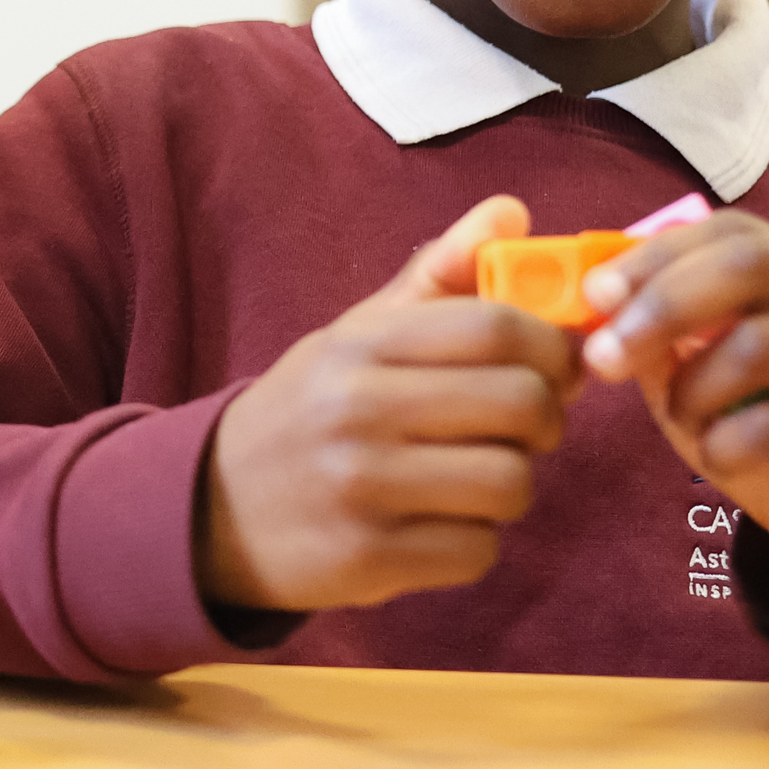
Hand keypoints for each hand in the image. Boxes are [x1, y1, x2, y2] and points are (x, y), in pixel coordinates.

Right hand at [195, 196, 580, 612]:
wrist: (215, 508)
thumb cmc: (310, 411)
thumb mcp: (357, 335)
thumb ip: (438, 275)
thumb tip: (512, 210)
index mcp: (359, 344)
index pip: (495, 326)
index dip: (550, 346)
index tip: (552, 366)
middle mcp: (356, 409)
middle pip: (520, 403)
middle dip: (546, 419)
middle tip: (524, 428)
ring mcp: (360, 487)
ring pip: (510, 483)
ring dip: (511, 485)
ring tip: (474, 478)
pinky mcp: (368, 558)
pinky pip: (478, 551)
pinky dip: (473, 542)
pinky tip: (437, 525)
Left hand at [582, 214, 768, 610]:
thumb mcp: (707, 372)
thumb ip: (664, 329)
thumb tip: (597, 295)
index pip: (733, 230)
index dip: (655, 257)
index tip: (594, 296)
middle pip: (750, 264)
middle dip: (661, 307)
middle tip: (604, 357)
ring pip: (759, 344)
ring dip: (693, 389)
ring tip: (685, 420)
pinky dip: (725, 443)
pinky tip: (721, 456)